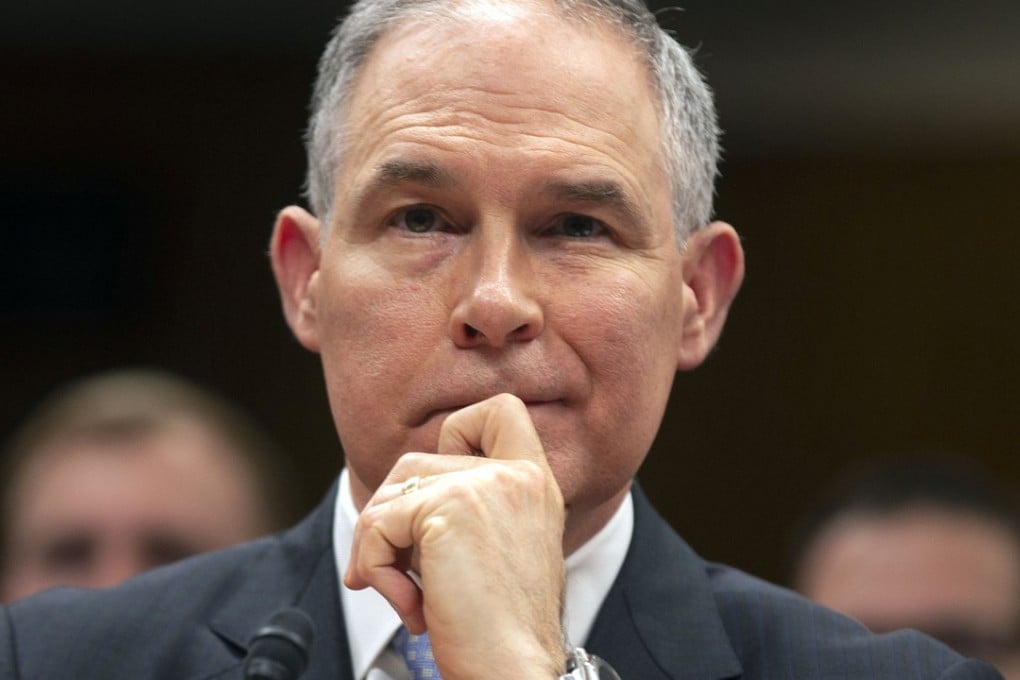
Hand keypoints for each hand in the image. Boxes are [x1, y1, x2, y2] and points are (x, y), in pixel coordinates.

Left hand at [345, 393, 566, 678]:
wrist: (512, 670)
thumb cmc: (503, 629)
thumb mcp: (502, 549)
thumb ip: (472, 506)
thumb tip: (395, 496)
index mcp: (535, 483)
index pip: (500, 410)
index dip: (460, 430)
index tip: (444, 487)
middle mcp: (515, 475)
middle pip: (418, 458)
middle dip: (393, 515)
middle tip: (399, 570)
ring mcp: (482, 486)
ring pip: (391, 491)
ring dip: (379, 546)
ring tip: (409, 595)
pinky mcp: (445, 509)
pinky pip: (376, 526)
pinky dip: (373, 568)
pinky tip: (409, 606)